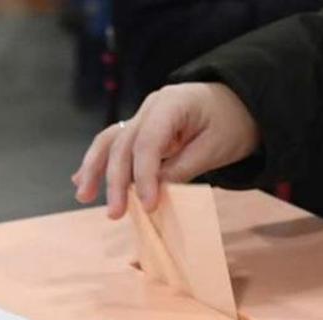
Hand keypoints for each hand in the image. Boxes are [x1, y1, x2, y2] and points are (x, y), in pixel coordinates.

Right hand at [72, 82, 259, 219]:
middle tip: (115, 213)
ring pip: (111, 141)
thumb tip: (154, 189)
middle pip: (124, 143)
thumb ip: (183, 167)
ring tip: (84, 196)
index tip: (147, 205)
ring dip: (95, 169)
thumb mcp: (215, 149)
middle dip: (116, 180)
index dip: (144, 175)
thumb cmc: (232, 125)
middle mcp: (151, 106)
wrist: (240, 105)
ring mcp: (144, 115)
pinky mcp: (143, 128)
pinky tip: (82, 181)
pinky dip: (101, 162)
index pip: (148, 142)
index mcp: (172, 103)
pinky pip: (116, 143)